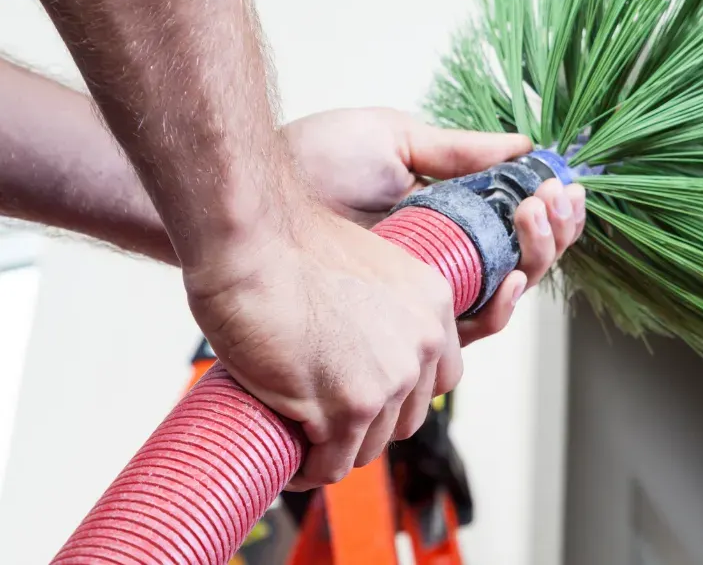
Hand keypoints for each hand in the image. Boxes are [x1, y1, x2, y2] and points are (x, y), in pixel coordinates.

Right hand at [184, 206, 464, 489]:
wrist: (251, 244)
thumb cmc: (288, 249)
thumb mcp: (365, 269)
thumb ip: (381, 308)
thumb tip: (361, 345)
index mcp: (433, 304)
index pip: (439, 378)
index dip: (400, 395)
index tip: (368, 399)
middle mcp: (422, 343)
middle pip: (405, 418)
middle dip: (367, 426)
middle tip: (327, 422)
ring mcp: (389, 378)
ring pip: (368, 446)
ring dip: (335, 450)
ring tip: (302, 441)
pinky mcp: (349, 407)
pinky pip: (332, 464)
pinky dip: (309, 471)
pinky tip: (289, 462)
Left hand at [282, 108, 586, 342]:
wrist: (253, 198)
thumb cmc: (310, 162)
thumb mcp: (395, 140)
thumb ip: (459, 151)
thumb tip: (525, 146)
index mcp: (447, 215)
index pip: (516, 223)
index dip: (550, 211)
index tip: (562, 185)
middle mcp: (443, 259)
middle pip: (523, 261)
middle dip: (553, 232)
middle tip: (553, 201)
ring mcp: (425, 294)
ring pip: (507, 296)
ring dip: (536, 258)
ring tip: (534, 218)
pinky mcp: (403, 327)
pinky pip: (468, 331)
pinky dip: (499, 308)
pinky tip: (508, 278)